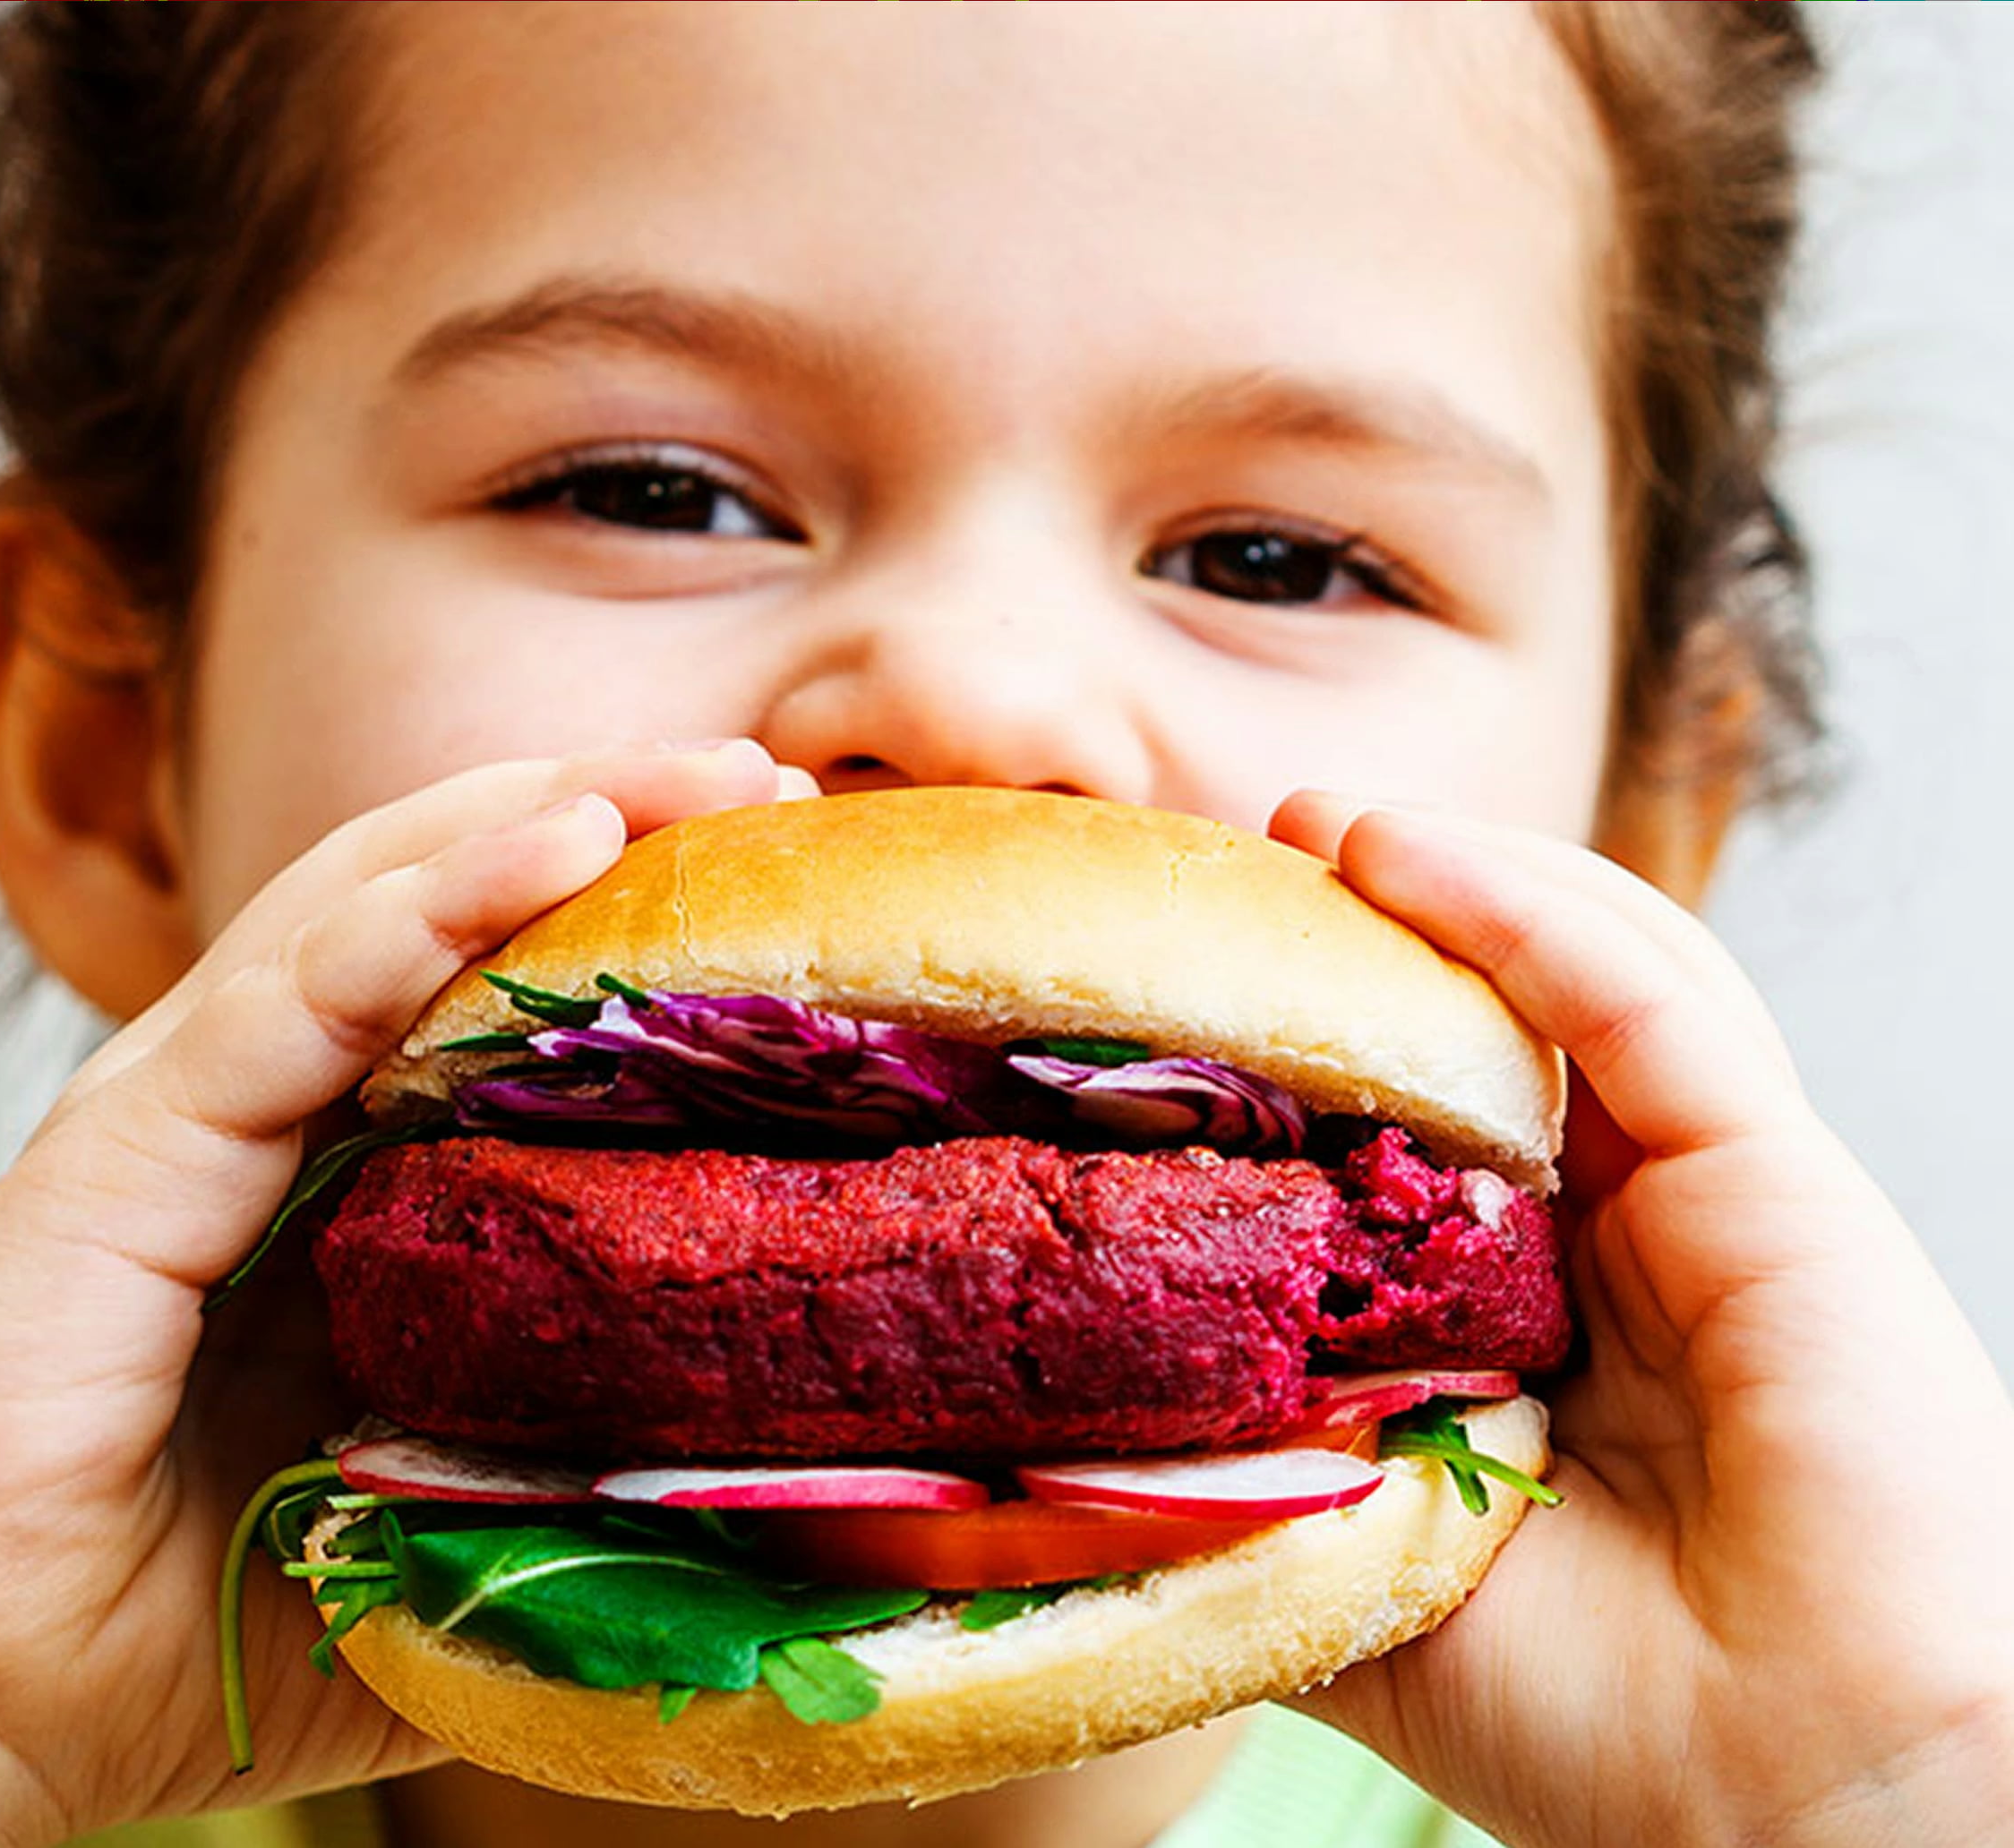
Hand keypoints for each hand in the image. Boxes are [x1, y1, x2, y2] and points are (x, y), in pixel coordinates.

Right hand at [0, 741, 811, 1847]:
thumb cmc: (190, 1627)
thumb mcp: (444, 1526)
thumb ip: (575, 1476)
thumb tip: (772, 1483)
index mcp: (338, 1165)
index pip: (493, 978)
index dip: (630, 908)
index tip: (785, 873)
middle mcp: (265, 1100)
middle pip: (445, 895)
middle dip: (605, 813)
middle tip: (762, 780)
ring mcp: (188, 1104)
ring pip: (374, 899)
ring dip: (538, 817)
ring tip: (689, 776)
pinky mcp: (126, 1145)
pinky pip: (287, 996)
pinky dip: (421, 909)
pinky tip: (549, 846)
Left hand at [1268, 794, 2013, 1847]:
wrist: (1797, 1802)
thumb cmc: (1603, 1727)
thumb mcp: (1359, 1582)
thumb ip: (1250, 1497)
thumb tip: (1048, 1455)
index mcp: (1536, 1309)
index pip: (1425, 1118)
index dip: (1316, 1033)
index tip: (1181, 971)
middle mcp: (1624, 1233)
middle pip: (1498, 1023)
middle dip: (1377, 924)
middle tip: (1242, 859)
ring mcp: (1707, 1195)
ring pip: (1582, 974)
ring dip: (1444, 877)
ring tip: (1310, 824)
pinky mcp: (1778, 1179)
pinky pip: (1641, 1004)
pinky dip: (1521, 912)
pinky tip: (1397, 851)